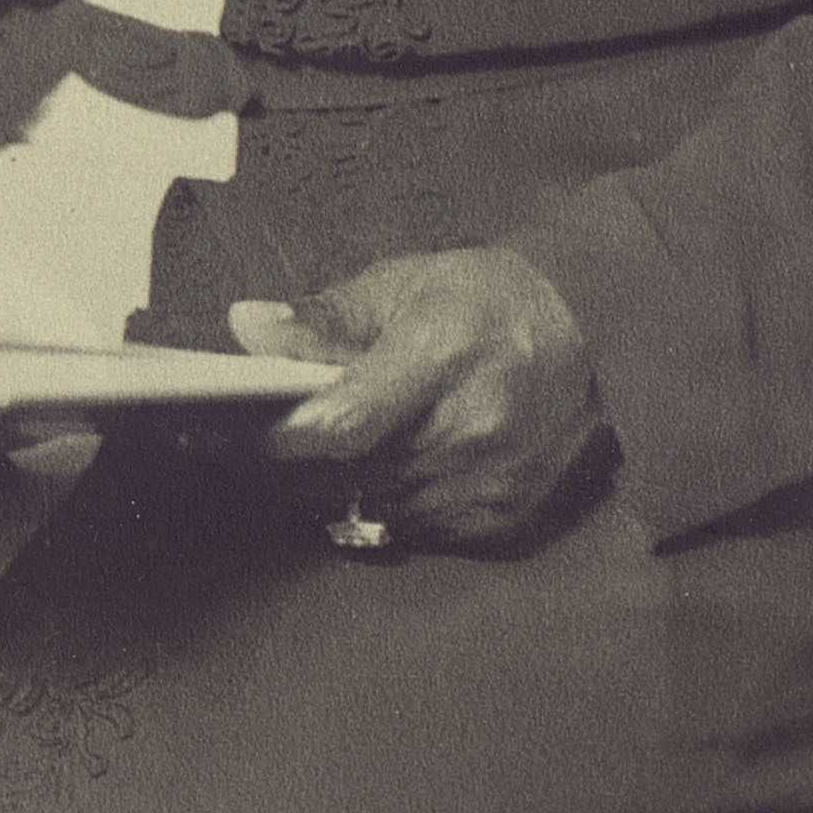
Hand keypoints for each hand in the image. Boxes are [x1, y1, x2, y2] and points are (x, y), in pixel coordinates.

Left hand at [230, 246, 607, 547]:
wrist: (595, 334)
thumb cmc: (488, 297)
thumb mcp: (405, 284)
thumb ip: (322, 317)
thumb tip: (244, 328)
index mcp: (440, 355)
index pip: (342, 422)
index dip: (275, 439)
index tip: (218, 431)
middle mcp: (466, 429)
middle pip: (342, 474)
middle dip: (275, 466)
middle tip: (225, 443)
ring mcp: (485, 485)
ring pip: (367, 507)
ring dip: (321, 488)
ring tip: (290, 453)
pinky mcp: (497, 521)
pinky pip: (407, 528)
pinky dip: (375, 502)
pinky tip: (363, 469)